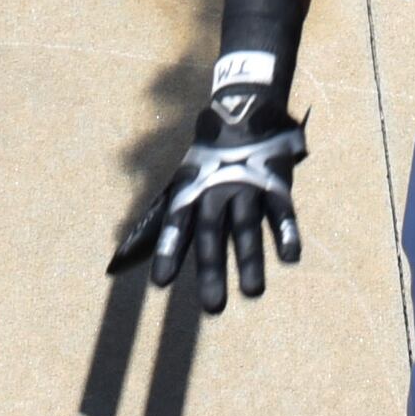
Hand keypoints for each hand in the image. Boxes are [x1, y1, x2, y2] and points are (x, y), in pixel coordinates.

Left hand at [106, 100, 307, 305]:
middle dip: (212, 269)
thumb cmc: (208, 156)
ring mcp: (247, 187)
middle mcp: (217, 191)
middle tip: (213, 307)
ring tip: (253, 293)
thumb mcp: (182, 179)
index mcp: (192, 191)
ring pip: (247, 227)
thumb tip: (125, 251)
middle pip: (212, 234)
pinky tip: (289, 258)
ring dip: (250, 260)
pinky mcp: (275, 184)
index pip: (176, 224)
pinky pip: (281, 212)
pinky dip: (286, 233)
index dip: (169, 251)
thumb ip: (159, 215)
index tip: (161, 283)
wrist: (245, 108)